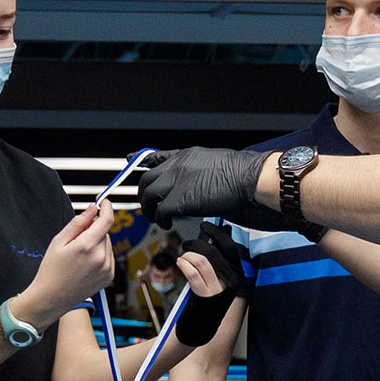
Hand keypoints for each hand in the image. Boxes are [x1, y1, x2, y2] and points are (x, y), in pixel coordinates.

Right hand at [19, 202, 115, 320]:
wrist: (51, 298)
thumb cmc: (51, 270)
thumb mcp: (58, 242)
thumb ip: (77, 223)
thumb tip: (92, 209)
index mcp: (86, 247)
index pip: (106, 220)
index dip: (106, 208)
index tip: (103, 202)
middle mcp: (100, 258)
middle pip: (105, 232)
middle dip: (93, 230)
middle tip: (76, 240)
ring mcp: (106, 269)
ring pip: (107, 244)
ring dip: (97, 243)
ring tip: (79, 256)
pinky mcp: (108, 277)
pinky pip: (109, 257)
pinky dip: (100, 255)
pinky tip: (85, 264)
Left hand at [138, 148, 263, 227]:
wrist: (249, 178)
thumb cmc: (242, 173)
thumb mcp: (215, 164)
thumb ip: (198, 172)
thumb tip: (194, 183)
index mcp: (186, 155)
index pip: (157, 157)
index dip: (141, 160)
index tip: (130, 160)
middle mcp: (177, 165)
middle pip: (147, 180)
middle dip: (145, 195)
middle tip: (150, 208)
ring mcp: (176, 180)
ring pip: (149, 196)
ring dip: (150, 210)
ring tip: (158, 220)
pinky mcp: (180, 199)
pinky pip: (160, 211)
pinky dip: (160, 219)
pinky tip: (166, 224)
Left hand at [161, 222, 250, 346]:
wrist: (202, 327)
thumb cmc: (208, 298)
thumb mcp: (219, 276)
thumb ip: (222, 256)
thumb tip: (228, 229)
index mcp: (238, 273)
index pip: (230, 246)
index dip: (217, 233)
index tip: (205, 225)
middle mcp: (232, 280)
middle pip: (214, 251)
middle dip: (197, 243)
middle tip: (186, 245)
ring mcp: (220, 289)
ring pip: (202, 260)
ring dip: (188, 255)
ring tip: (182, 257)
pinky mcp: (206, 296)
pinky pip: (193, 273)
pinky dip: (184, 264)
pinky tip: (180, 263)